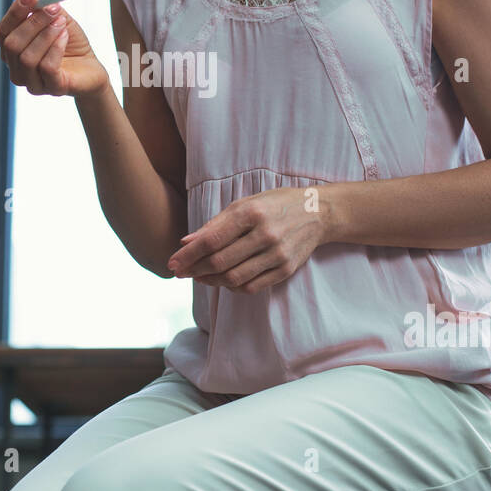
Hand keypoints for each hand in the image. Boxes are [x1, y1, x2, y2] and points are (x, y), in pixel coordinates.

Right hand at [0, 0, 108, 96]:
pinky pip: (47, 68)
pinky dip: (56, 48)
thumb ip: (45, 5)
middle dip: (33, 23)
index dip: (15, 12)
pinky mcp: (52, 89)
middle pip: (12, 44)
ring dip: (46, 35)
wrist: (92, 68)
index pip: (3, 31)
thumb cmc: (71, 44)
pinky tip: (65, 37)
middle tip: (53, 8)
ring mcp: (33, 83)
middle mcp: (17, 69)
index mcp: (13, 50)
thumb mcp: (58, 19)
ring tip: (62, 24)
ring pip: (27, 58)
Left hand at [166, 186, 329, 293]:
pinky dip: (233, 287)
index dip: (188, 254)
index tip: (173, 263)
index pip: (212, 240)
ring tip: (199, 277)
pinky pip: (252, 286)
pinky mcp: (286, 269)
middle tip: (181, 272)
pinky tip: (223, 281)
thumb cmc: (275, 204)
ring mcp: (277, 254)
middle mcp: (265, 234)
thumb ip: (216, 224)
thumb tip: (186, 241)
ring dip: (211, 281)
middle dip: (195, 270)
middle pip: (220, 262)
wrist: (317, 212)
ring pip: (234, 278)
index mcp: (251, 213)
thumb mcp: (245, 204)